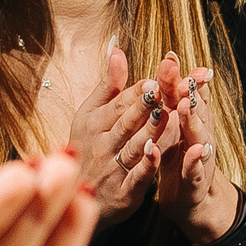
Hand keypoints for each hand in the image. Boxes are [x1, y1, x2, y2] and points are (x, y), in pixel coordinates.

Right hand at [71, 42, 169, 227]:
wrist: (78, 197)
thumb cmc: (88, 148)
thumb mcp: (90, 115)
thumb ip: (109, 85)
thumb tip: (117, 48)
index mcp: (94, 123)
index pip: (118, 104)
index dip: (137, 92)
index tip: (154, 79)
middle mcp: (102, 144)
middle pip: (127, 122)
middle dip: (145, 106)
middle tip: (163, 90)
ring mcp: (112, 169)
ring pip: (135, 145)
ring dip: (151, 130)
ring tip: (167, 114)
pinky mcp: (124, 192)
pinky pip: (137, 176)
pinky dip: (147, 164)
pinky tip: (157, 151)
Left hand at [152, 51, 237, 244]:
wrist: (190, 197)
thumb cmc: (179, 156)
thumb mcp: (173, 126)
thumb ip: (170, 97)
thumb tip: (165, 62)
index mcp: (191, 120)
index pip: (186, 94)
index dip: (178, 75)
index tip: (169, 56)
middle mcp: (200, 133)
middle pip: (196, 109)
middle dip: (189, 91)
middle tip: (181, 73)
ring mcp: (201, 156)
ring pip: (200, 135)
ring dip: (193, 120)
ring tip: (186, 105)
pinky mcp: (197, 180)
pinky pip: (197, 168)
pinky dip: (195, 160)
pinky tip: (193, 150)